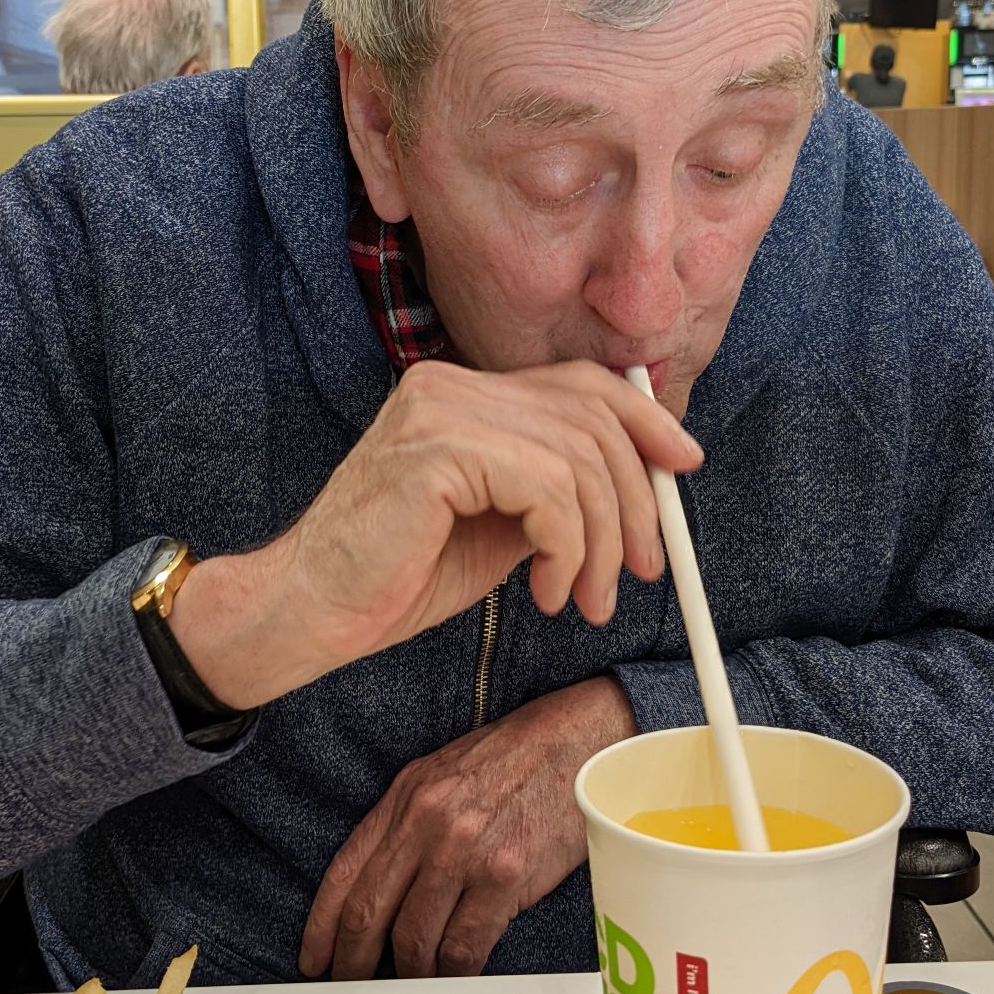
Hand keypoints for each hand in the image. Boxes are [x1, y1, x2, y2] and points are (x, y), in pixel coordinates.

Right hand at [171, 360, 699, 710]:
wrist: (310, 610)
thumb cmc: (395, 576)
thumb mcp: (500, 527)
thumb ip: (554, 493)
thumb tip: (637, 490)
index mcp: (465, 391)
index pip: (581, 383)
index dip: (645, 421)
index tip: (683, 466)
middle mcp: (453, 383)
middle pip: (592, 418)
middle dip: (635, 501)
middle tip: (641, 571)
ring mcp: (441, 409)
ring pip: (578, 460)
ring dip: (603, 543)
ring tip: (584, 598)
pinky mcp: (437, 449)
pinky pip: (548, 490)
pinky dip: (567, 549)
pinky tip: (544, 592)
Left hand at [298, 676, 634, 981]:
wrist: (577, 740)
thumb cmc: (514, 759)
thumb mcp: (442, 774)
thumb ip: (407, 824)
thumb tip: (381, 886)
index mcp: (405, 798)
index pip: (344, 873)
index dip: (321, 926)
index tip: (314, 958)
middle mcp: (427, 825)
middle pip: (369, 914)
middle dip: (354, 962)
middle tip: (353, 986)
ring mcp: (465, 853)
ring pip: (415, 940)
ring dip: (412, 972)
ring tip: (416, 981)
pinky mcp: (505, 877)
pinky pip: (465, 947)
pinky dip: (455, 971)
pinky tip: (455, 972)